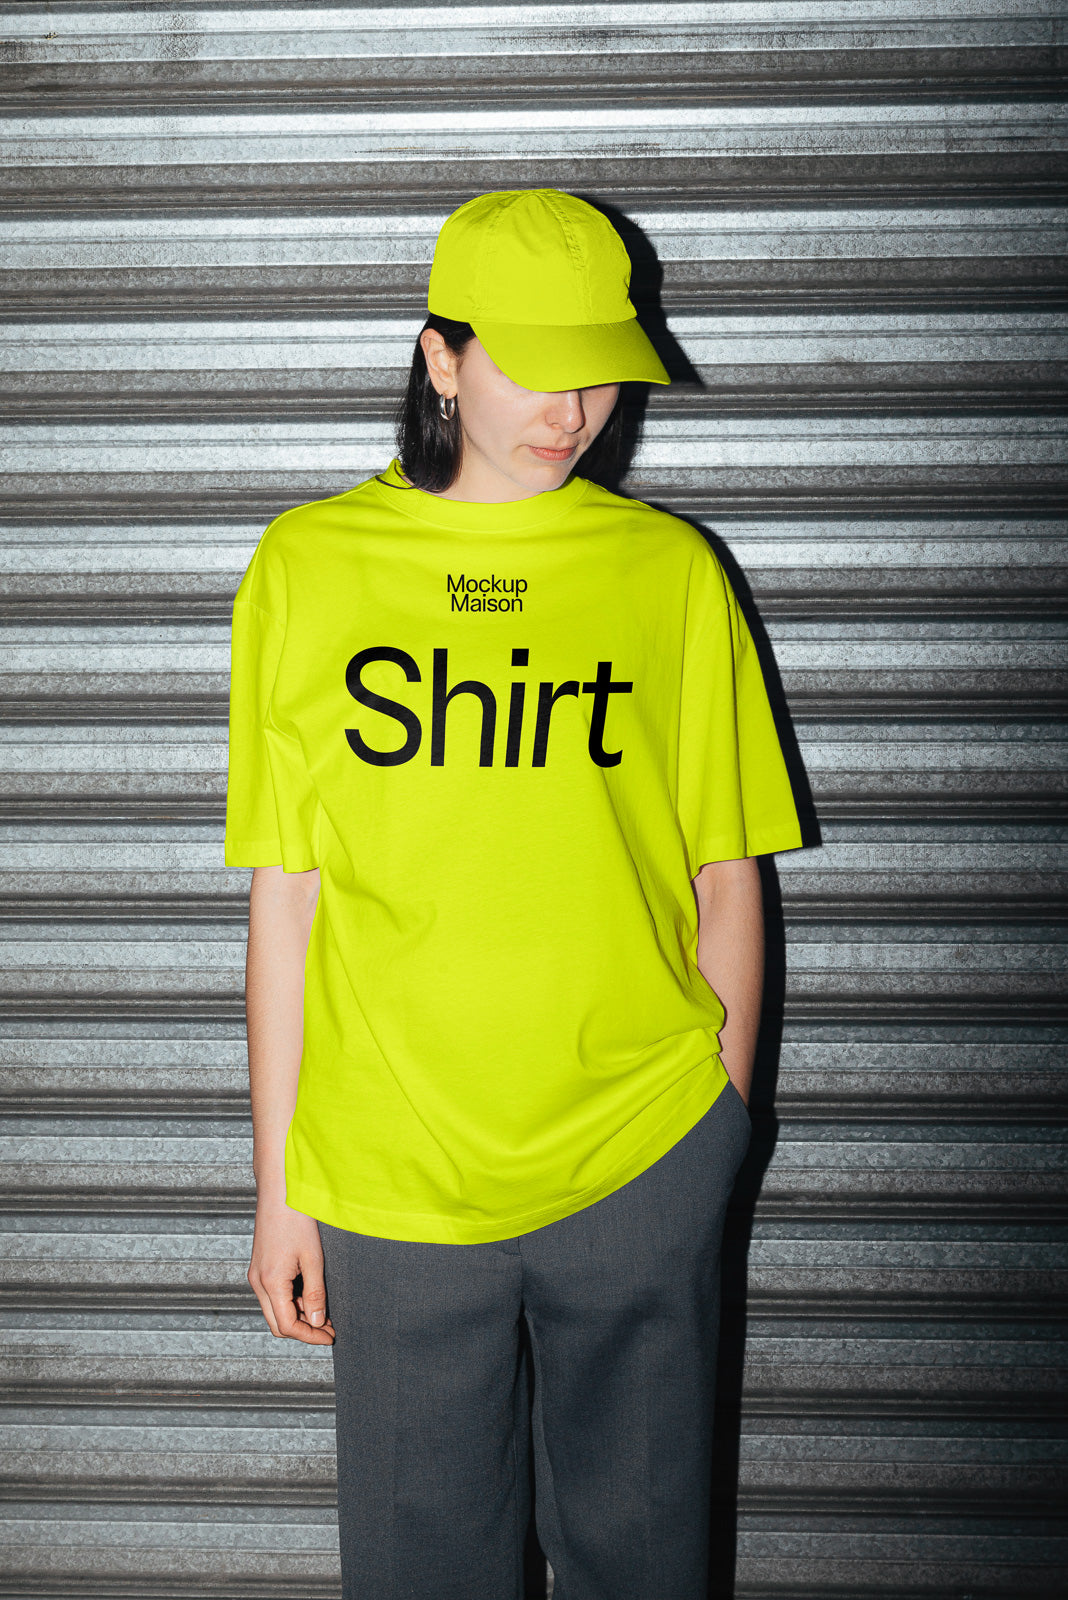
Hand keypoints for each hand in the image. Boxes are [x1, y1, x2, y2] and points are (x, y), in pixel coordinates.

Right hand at [248, 1193, 335, 1343]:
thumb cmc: (296, 1219)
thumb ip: (316, 1294)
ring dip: (298, 1315)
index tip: (330, 1337)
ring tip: (324, 1309)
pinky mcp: (260, 1267)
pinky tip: (310, 1293)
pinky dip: (291, 1300)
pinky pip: (273, 1295)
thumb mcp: (313, 1259)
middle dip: (303, 1330)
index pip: (287, 1326)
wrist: (280, 1190)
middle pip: (277, 1323)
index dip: (310, 1336)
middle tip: (329, 1328)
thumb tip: (318, 1322)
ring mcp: (257, 1275)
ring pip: (275, 1310)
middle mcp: (258, 1282)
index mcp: (270, 1283)